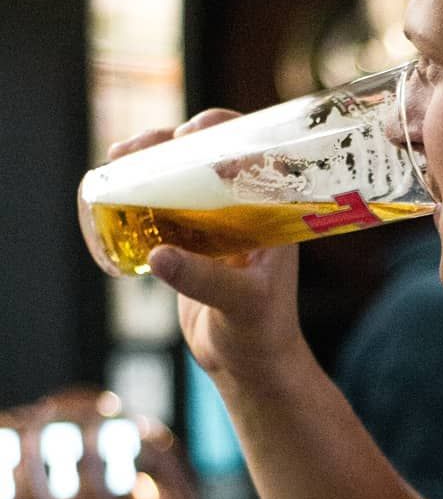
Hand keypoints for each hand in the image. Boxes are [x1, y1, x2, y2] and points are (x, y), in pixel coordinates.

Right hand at [107, 111, 303, 380]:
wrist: (250, 368)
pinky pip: (163, 209)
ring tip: (118, 158)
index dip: (225, 130)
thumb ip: (205, 279)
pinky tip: (114, 189)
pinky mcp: (190, 246)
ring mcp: (215, 227)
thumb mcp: (240, 303)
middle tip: (140, 146)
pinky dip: (139, 195)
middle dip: (172, 142)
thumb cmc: (262, 334)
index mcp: (272, 213)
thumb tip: (157, 256)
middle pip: (209, 158)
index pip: (256, 152)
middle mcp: (245, 212)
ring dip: (150, 164)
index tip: (192, 130)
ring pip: (181, 180)